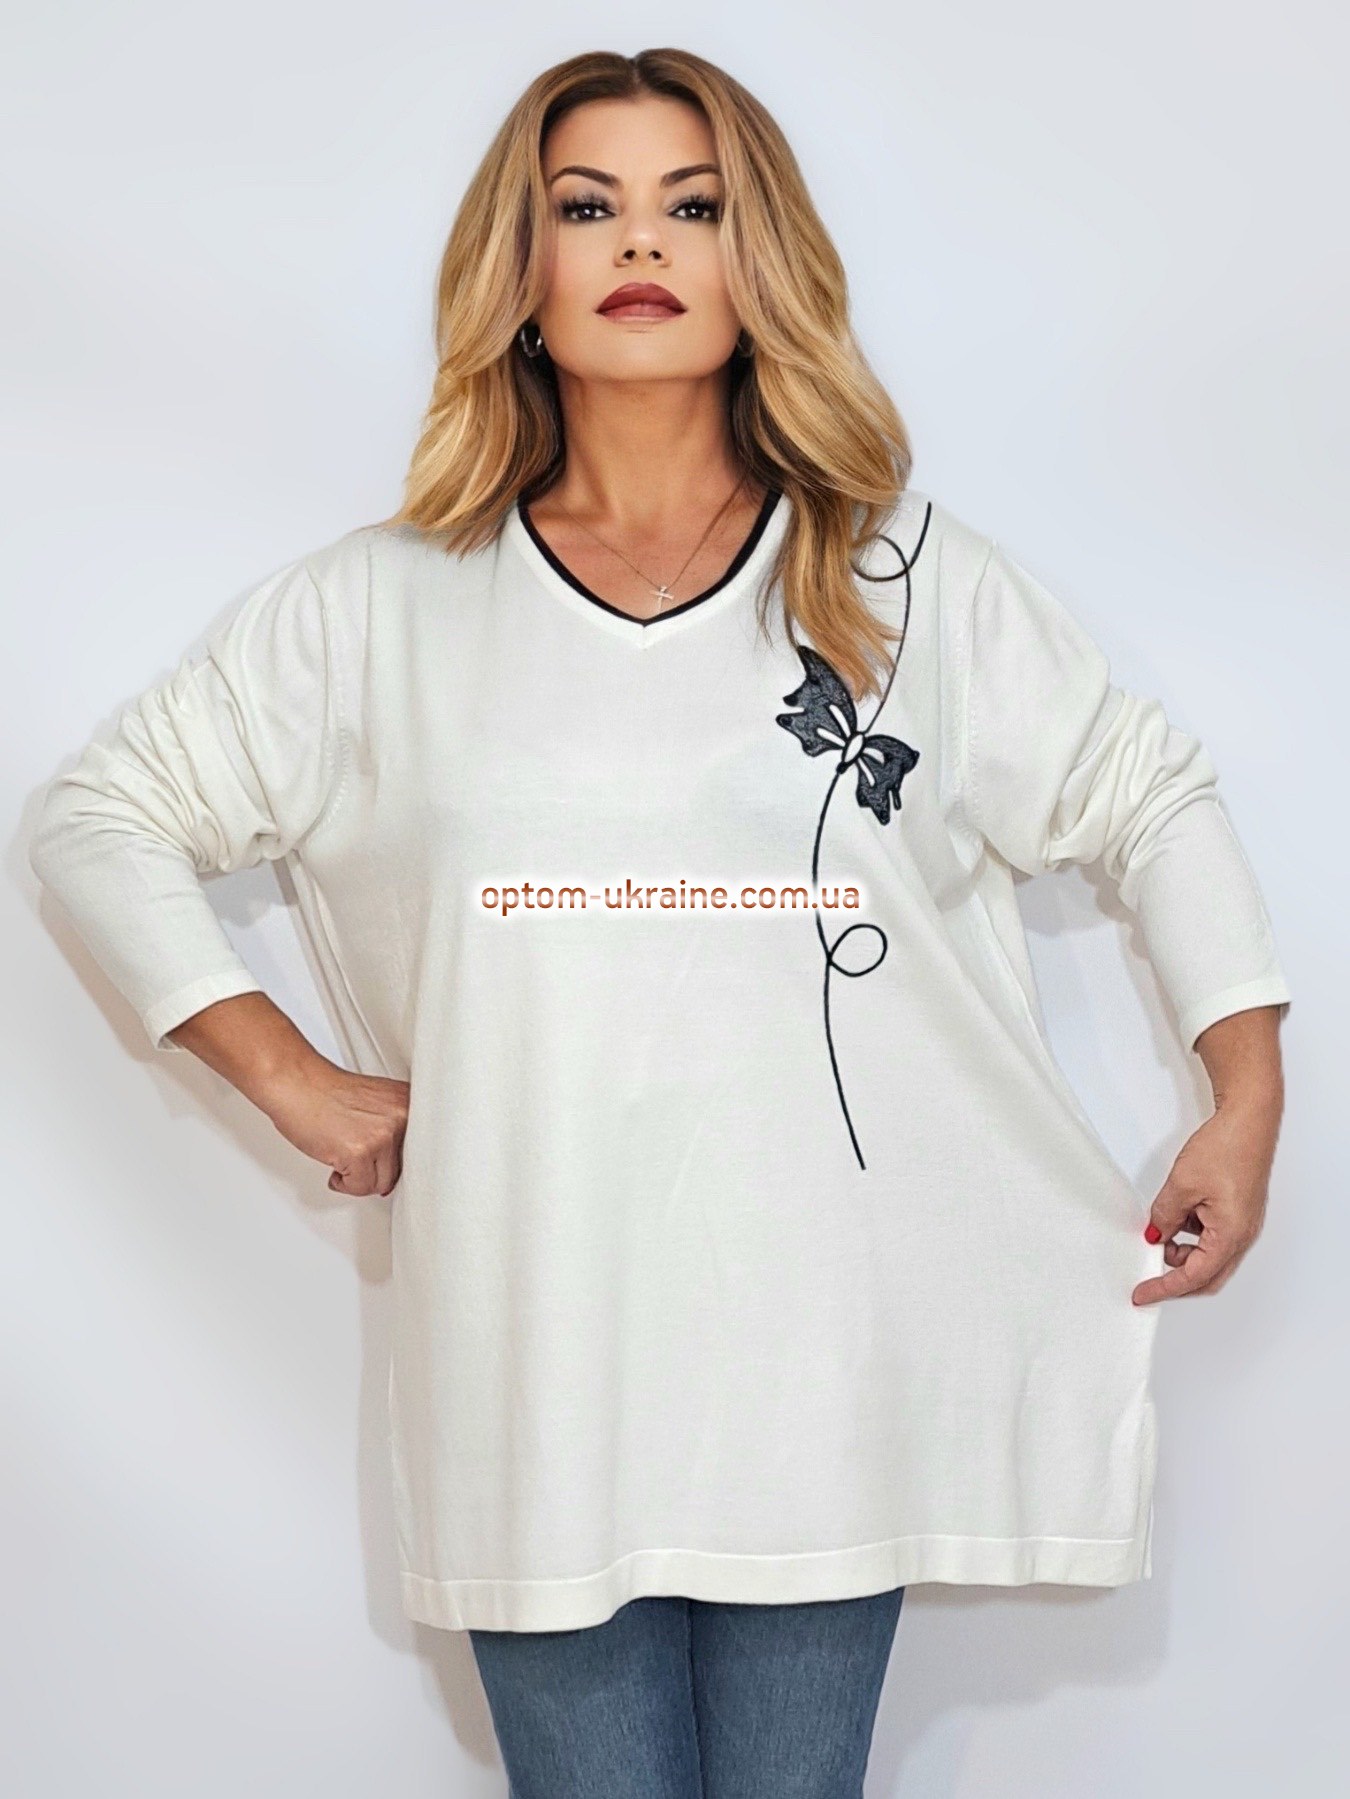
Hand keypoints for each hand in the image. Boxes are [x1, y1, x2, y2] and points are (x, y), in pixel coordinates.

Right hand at [261, 1054, 410, 1197]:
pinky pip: (360, 1188)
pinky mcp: (360, 1152)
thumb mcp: (375, 1103)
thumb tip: (400, 1170)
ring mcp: (383, 1134)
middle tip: (356, 1156)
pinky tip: (334, 1159)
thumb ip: (394, 1129)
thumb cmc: (325, 1092)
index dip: (400, 1161)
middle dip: (376, 1170)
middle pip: (402, 1170)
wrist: (295, 1082)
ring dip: (359, 1178)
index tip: (386, 1159)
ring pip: (381, 1184)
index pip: (424, 1149)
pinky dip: (344, 1183)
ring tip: (342, 1154)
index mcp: (409, 1102)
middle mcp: (402, 1116)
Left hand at [1132, 1094, 1280, 1304]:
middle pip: (1207, 1276)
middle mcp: (1242, 1235)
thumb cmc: (1227, 1147)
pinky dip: (1192, 1236)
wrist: (1249, 1120)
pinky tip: (1177, 1218)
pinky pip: (1214, 1236)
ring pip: (1210, 1256)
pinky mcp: (1239, 1211)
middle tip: (1148, 1279)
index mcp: (1231, 1235)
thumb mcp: (1181, 1185)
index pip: (1194, 1276)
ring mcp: (1243, 1224)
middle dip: (1176, 1279)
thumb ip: (1165, 1215)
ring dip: (1184, 1253)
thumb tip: (1156, 1234)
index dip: (1165, 1288)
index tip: (1143, 1294)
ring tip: (1161, 1232)